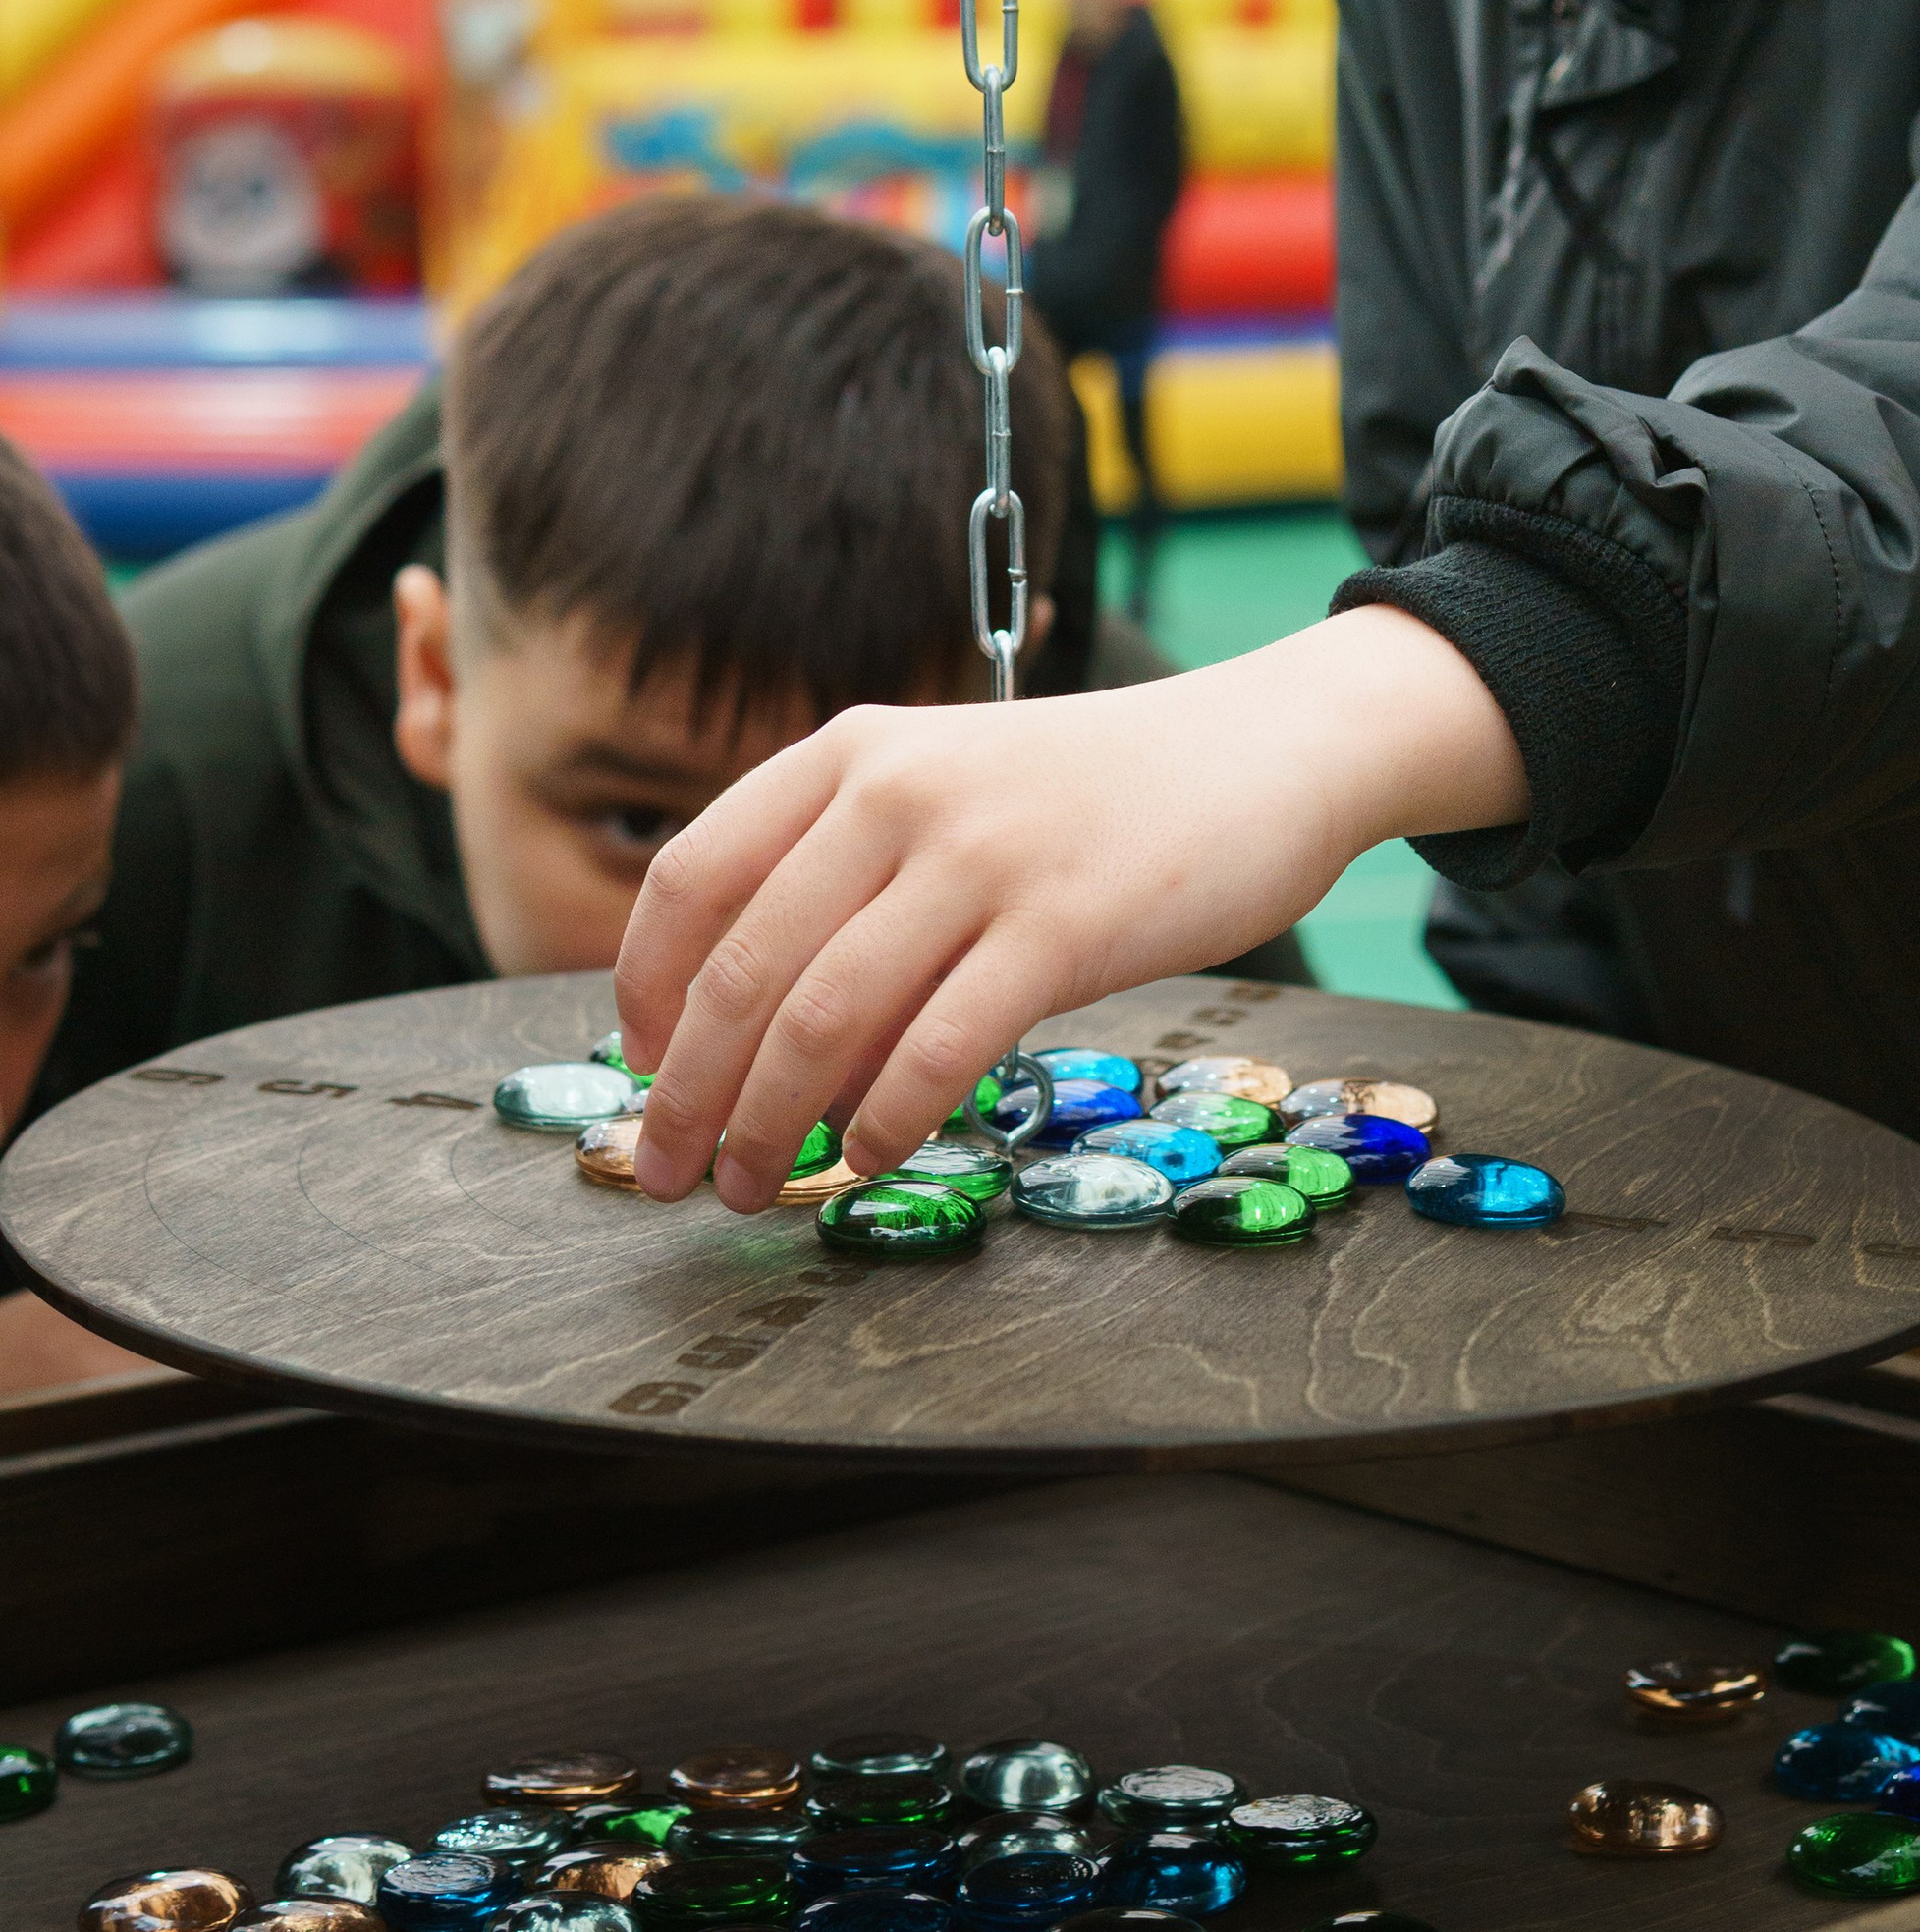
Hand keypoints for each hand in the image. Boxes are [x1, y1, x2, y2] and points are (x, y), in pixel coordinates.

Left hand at [615, 607, 1527, 1210]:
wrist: (1266, 749)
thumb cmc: (1100, 793)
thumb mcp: (954, 792)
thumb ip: (856, 876)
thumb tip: (758, 1034)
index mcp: (851, 752)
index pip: (692, 878)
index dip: (647, 990)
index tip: (641, 1067)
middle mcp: (897, 792)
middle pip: (745, 967)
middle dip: (687, 1091)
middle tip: (666, 1168)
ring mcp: (980, 856)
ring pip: (825, 1016)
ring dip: (768, 1123)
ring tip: (752, 1182)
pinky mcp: (1062, 926)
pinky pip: (939, 1046)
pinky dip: (884, 1119)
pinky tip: (866, 1156)